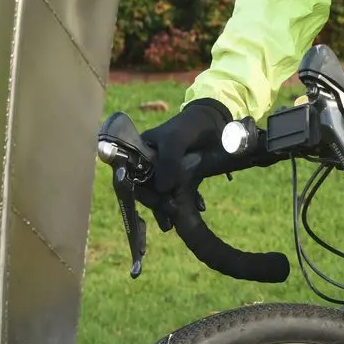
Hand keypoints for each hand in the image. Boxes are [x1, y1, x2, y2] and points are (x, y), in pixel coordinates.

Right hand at [137, 98, 230, 229]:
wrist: (214, 121)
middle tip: (169, 214)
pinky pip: (179, 192)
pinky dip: (186, 201)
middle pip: (145, 187)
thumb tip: (162, 189)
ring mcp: (165, 169)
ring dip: (168, 207)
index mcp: (140, 150)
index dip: (135, 189)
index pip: (129, 174)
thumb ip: (168, 160)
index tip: (150, 202)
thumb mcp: (176, 139)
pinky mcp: (181, 175)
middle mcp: (149, 162)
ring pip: (161, 193)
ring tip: (175, 222)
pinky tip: (198, 207)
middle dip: (156, 203)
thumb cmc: (189, 126)